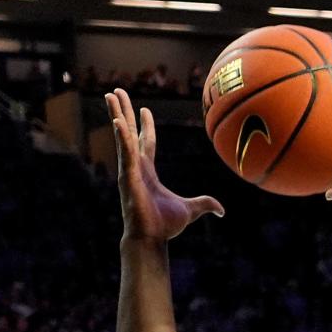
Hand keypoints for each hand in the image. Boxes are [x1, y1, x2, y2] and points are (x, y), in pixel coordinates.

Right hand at [106, 88, 223, 242]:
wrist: (152, 239)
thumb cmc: (165, 226)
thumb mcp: (191, 210)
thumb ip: (205, 204)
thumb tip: (222, 209)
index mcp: (148, 171)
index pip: (146, 142)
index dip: (145, 125)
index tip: (145, 109)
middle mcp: (136, 167)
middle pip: (128, 132)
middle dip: (123, 111)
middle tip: (116, 92)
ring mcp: (129, 170)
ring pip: (122, 136)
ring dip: (116, 114)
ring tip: (109, 95)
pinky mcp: (127, 177)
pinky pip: (125, 152)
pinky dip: (121, 136)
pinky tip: (117, 120)